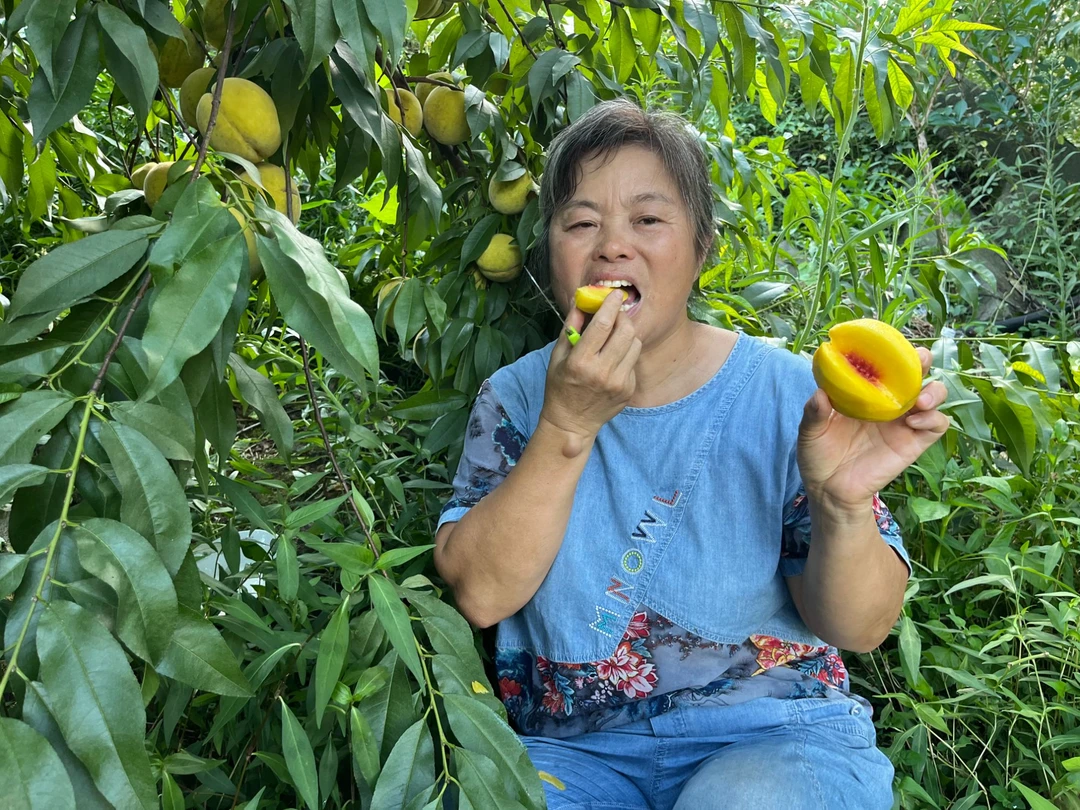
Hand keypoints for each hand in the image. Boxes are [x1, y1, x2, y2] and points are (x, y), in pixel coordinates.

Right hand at [540, 289, 641, 440]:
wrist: (572, 422)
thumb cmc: (560, 386)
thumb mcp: (558, 356)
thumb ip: (571, 327)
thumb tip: (580, 300)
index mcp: (581, 362)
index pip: (603, 325)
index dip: (611, 305)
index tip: (615, 294)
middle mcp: (602, 372)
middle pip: (625, 331)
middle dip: (622, 317)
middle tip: (615, 314)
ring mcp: (619, 382)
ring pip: (635, 343)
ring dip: (626, 334)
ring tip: (613, 337)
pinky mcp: (629, 389)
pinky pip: (633, 360)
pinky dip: (626, 353)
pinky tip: (613, 360)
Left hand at [797, 347, 948, 510]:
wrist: (828, 490)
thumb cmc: (818, 456)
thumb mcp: (809, 432)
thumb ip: (814, 412)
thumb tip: (820, 393)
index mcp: (864, 393)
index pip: (884, 364)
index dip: (890, 351)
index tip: (886, 344)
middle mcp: (887, 403)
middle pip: (915, 373)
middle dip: (921, 361)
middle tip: (918, 360)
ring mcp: (902, 422)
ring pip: (934, 395)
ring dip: (934, 391)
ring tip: (919, 399)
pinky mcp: (913, 442)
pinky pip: (937, 425)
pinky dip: (933, 419)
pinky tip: (913, 422)